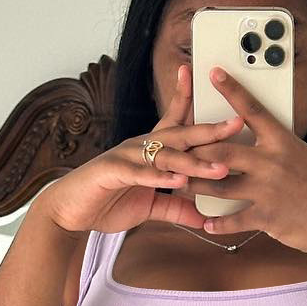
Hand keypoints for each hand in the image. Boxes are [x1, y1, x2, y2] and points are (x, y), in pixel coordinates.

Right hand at [37, 62, 243, 236]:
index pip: (175, 122)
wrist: (69, 211)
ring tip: (218, 168)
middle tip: (237, 124)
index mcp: (150, 150)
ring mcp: (126, 157)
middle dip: (209, 131)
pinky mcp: (111, 173)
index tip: (213, 86)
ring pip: (165, 156)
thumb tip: (203, 219)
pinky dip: (159, 178)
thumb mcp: (149, 208)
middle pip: (180, 135)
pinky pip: (139, 174)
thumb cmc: (107, 202)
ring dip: (193, 163)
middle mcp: (140, 147)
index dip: (191, 101)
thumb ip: (176, 210)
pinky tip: (178, 182)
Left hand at [184, 65, 306, 260]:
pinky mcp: (266, 216)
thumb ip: (277, 149)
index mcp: (282, 141)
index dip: (231, 89)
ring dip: (196, 186)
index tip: (213, 73)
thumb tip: (259, 141)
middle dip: (197, 150)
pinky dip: (218, 223)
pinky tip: (206, 222)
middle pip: (223, 150)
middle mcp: (272, 162)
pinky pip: (233, 219)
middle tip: (179, 147)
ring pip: (220, 185)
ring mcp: (267, 190)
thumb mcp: (303, 157)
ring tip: (180, 184)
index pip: (252, 109)